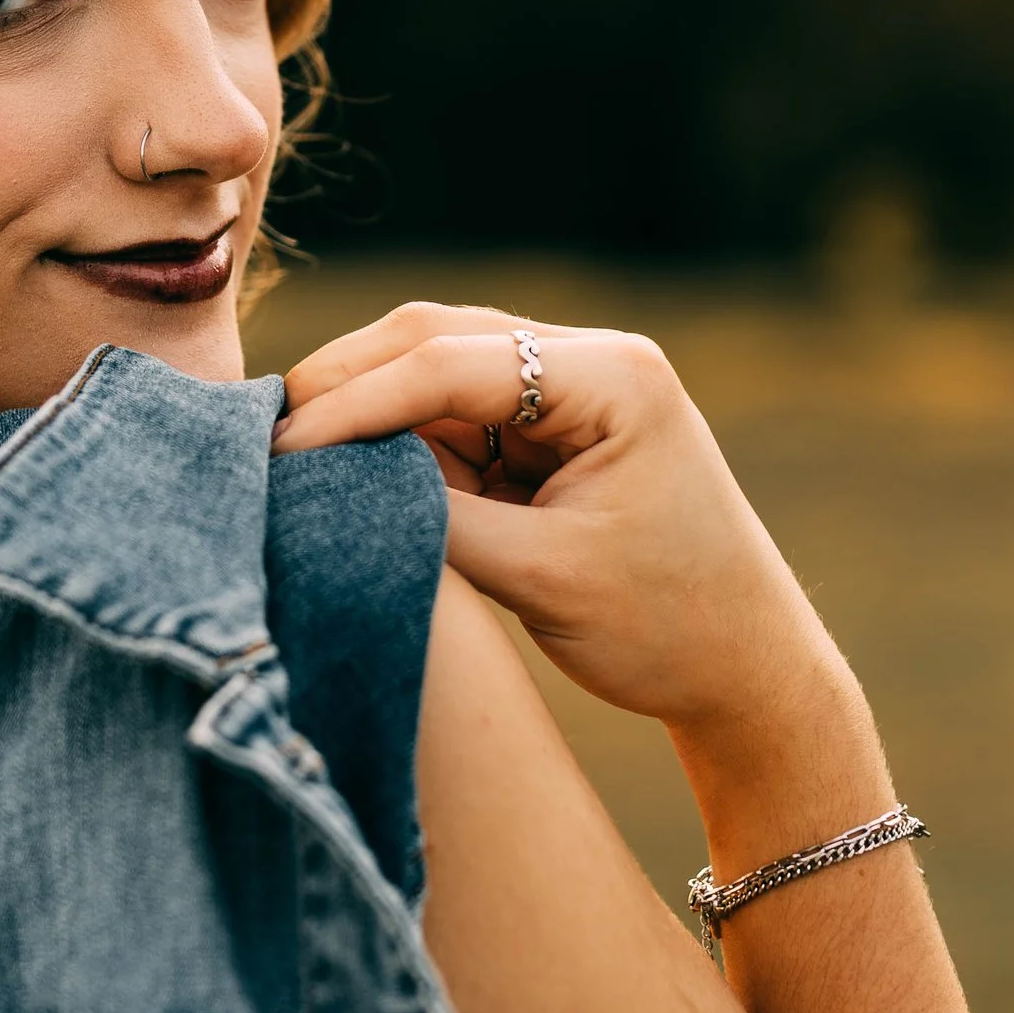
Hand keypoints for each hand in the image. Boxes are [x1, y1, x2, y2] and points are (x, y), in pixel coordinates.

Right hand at [275, 301, 885, 839]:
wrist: (750, 672)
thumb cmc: (668, 629)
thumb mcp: (543, 579)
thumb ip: (436, 523)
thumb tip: (327, 485)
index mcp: (613, 377)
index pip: (451, 363)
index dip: (355, 402)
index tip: (280, 448)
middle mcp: (592, 363)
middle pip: (436, 341)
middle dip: (347, 384)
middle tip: (263, 439)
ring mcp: (570, 394)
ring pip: (435, 375)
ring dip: (366, 412)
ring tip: (288, 459)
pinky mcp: (549, 435)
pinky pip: (454, 421)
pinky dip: (397, 445)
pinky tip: (343, 476)